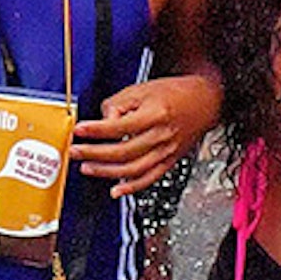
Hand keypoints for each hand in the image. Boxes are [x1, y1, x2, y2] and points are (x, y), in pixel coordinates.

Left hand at [76, 72, 219, 194]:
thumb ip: (118, 104)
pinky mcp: (169, 161)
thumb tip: (101, 121)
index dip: (96, 130)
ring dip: (106, 172)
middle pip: (123, 151)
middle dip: (94, 154)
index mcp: (154, 114)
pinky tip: (115, 191)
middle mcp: (161, 136)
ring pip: (133, 169)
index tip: (78, 130)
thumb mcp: (142, 89)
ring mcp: (166, 151)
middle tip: (76, 151)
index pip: (119, 127)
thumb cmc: (172, 93)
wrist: (205, 101)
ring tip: (86, 168)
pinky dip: (131, 188)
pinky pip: (149, 179)